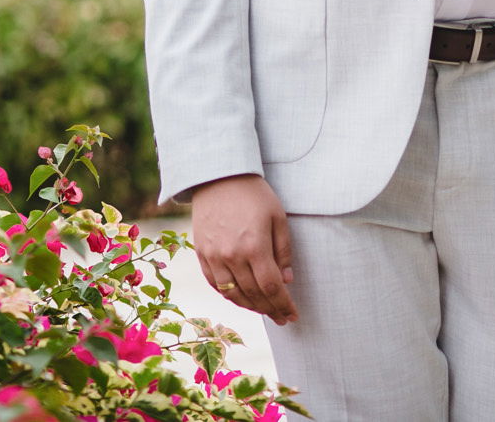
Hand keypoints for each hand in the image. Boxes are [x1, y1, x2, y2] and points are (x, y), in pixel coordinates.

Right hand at [191, 174, 296, 324]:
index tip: (293, 315)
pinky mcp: (201, 254)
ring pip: (232, 295)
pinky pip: (215, 284)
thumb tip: (286, 282)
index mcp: (254, 247)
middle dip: (270, 310)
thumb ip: (283, 251)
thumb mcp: (278, 217)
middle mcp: (231, 257)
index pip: (271, 288)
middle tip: (283, 318)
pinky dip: (229, 295)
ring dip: (251, 307)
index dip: (283, 305)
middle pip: (253, 295)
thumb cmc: (254, 194)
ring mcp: (213, 257)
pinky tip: (241, 298)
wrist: (219, 177)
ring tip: (265, 310)